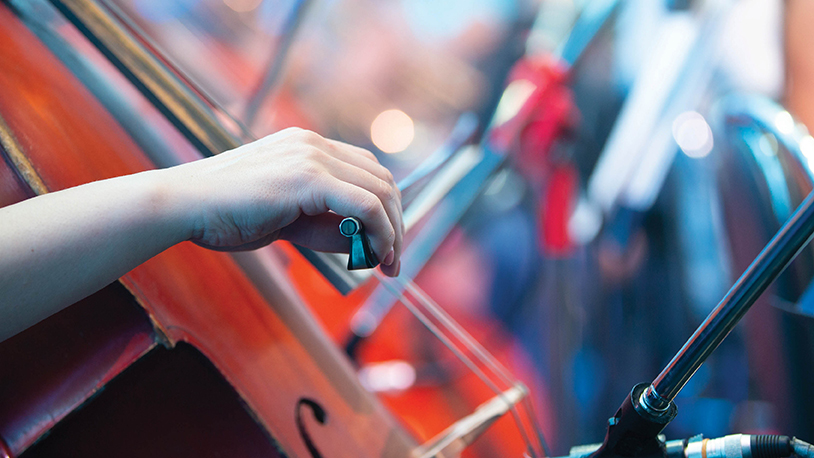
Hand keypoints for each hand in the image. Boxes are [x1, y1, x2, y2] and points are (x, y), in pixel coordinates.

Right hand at [170, 128, 402, 275]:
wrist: (183, 206)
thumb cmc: (225, 215)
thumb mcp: (287, 220)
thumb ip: (326, 225)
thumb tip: (366, 243)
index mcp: (308, 147)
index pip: (367, 172)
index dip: (386, 210)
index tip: (387, 246)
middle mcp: (315, 144)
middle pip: (382, 180)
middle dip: (396, 223)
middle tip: (395, 262)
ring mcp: (313, 156)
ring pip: (380, 192)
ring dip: (393, 231)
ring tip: (388, 264)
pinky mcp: (309, 176)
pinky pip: (366, 205)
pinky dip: (381, 231)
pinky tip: (376, 255)